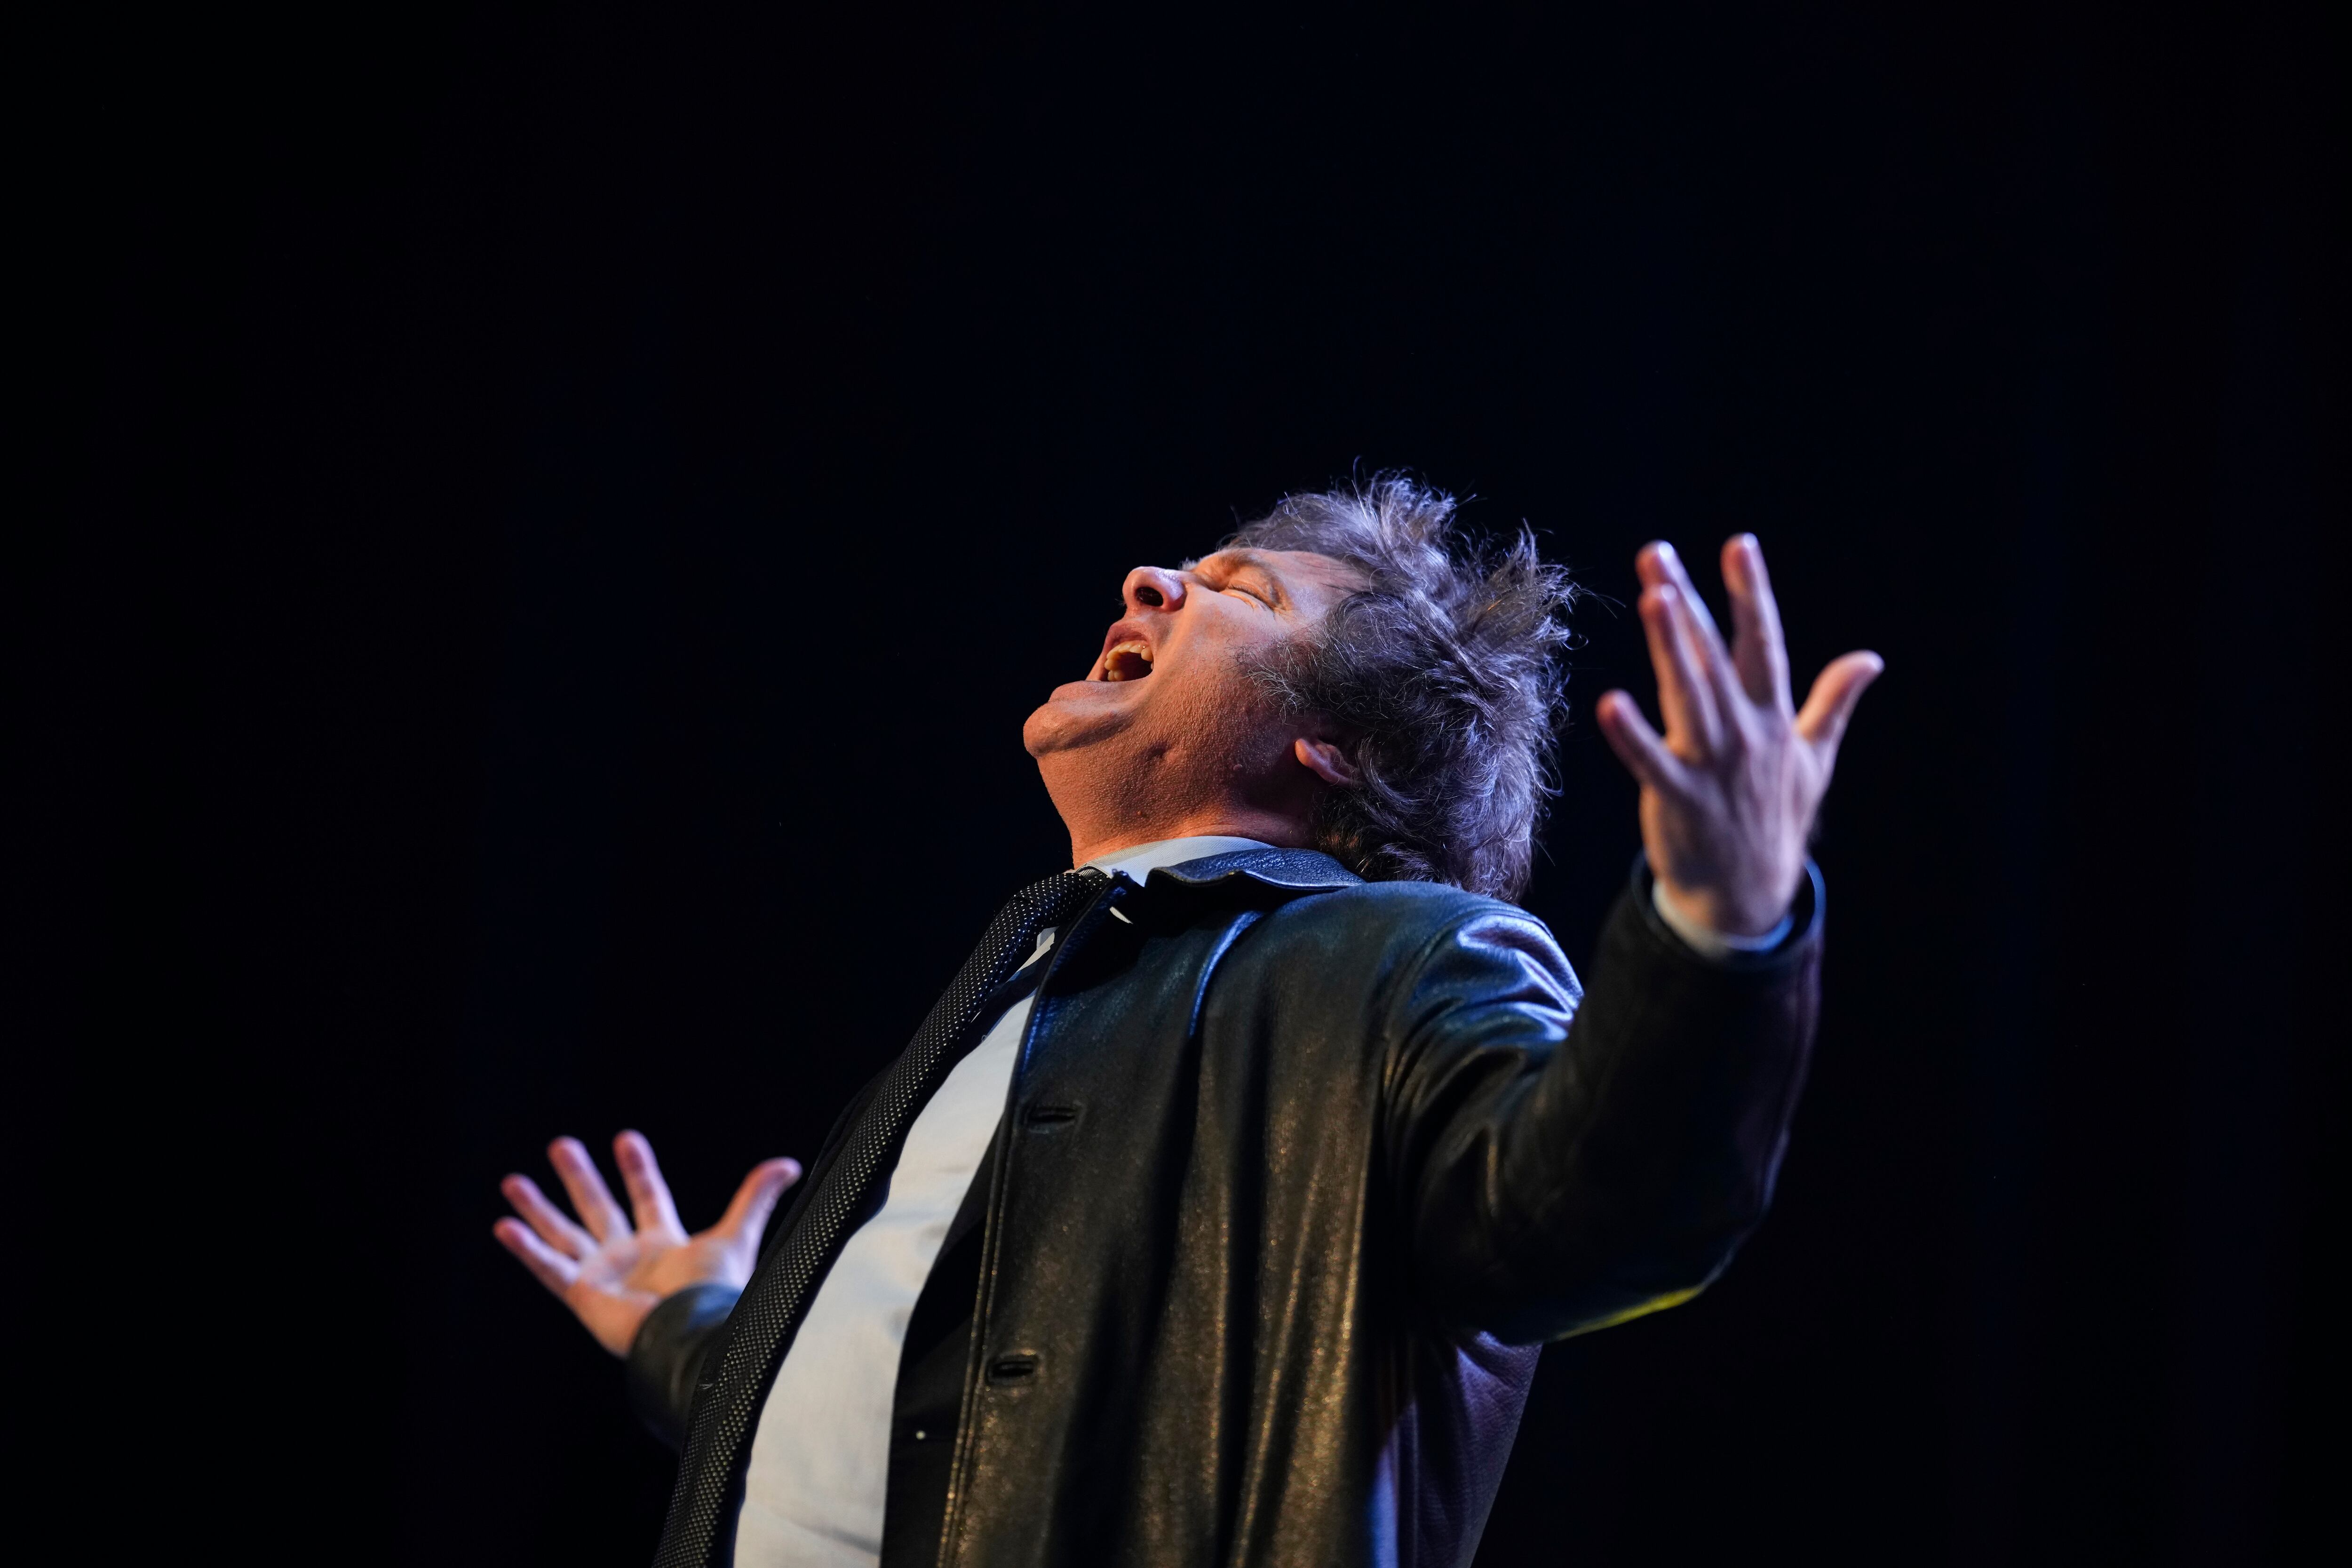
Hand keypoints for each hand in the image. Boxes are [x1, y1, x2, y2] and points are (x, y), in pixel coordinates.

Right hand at [493, 1131, 800, 1355]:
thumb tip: (790, 1164)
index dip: (637, 1168)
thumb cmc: (716, 1292)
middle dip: (579, 1177)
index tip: (625, 1138)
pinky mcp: (582, 1295)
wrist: (693, 1334)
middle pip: (599, 1208)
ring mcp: (603, 1276)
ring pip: (564, 1233)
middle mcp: (629, 1258)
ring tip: (512, 1180)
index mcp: (664, 1244)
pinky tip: (503, 1226)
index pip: (646, 1197)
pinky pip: (548, 1268)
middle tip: (562, 1144)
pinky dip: (526, 1248)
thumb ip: (757, 1198)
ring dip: (539, 1208)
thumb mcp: (736, 1236)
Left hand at [1596, 536, 1880, 937]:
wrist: (1750, 896)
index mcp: (1773, 718)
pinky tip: (1608, 702)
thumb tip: (1871, 659)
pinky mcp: (1680, 799)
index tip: (1739, 545)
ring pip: (1689, 694)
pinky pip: (1652, 762)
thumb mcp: (1816, 759)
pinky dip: (1632, 735)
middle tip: (1656, 554)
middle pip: (1714, 656)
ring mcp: (1714, 765)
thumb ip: (1835, 703)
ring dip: (1670, 647)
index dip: (1752, 593)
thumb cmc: (1777, 820)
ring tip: (1651, 597)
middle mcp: (1745, 733)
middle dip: (1687, 603)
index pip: (1764, 643)